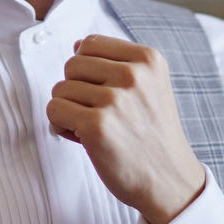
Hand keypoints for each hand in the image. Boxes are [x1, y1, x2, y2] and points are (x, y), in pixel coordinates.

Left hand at [46, 35, 206, 223]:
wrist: (169, 180)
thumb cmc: (152, 134)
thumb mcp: (150, 86)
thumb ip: (116, 62)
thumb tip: (76, 45)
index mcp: (149, 59)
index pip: (89, 43)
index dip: (87, 70)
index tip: (104, 92)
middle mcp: (134, 75)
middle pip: (72, 65)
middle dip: (77, 90)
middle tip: (99, 114)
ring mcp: (115, 100)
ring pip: (60, 89)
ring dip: (69, 110)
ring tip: (94, 128)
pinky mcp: (97, 127)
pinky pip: (54, 110)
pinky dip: (61, 126)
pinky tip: (83, 139)